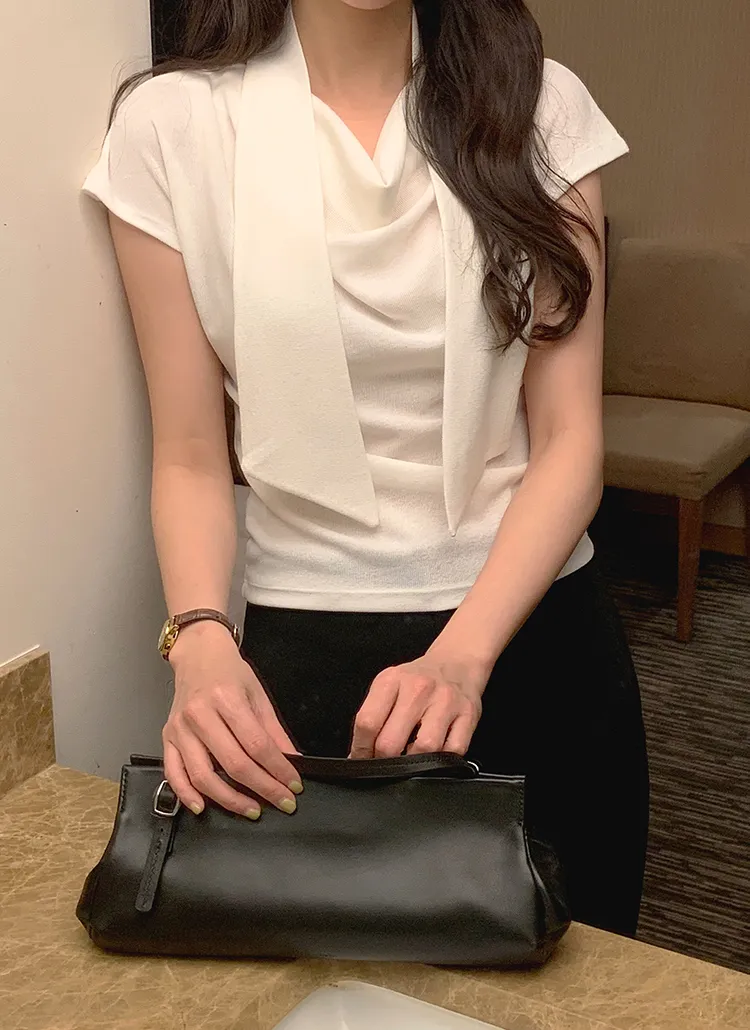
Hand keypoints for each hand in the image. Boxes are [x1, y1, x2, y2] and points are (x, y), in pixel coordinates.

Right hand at [163, 622, 302, 818]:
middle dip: (262, 788)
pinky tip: (203, 807)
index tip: (294, 786)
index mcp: (227, 699)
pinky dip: (186, 794)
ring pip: (202, 775)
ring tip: (251, 810)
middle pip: (233, 763)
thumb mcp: (258, 694)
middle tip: (282, 803)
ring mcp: (180, 728)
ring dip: (229, 799)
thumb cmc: (229, 672)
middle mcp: (200, 715)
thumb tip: (292, 760)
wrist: (198, 654)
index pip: (256, 745)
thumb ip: (274, 731)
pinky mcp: (167, 737)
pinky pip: (173, 773)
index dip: (278, 770)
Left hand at [349, 651, 489, 759]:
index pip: (367, 723)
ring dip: (414, 763)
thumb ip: (373, 715)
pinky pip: (452, 751)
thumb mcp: (389, 685)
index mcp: (392, 680)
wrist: (457, 661)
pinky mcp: (469, 715)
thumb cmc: (417, 679)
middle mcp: (419, 688)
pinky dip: (442, 760)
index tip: (362, 759)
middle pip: (391, 741)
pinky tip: (435, 753)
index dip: (361, 749)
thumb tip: (359, 755)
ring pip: (425, 749)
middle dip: (383, 761)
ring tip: (410, 758)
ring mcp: (446, 701)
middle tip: (384, 764)